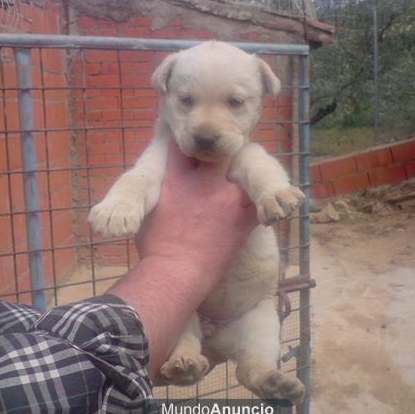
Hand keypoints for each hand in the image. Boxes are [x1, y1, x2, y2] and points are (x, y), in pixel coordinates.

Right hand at [135, 140, 257, 279]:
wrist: (173, 274)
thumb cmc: (154, 247)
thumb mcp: (147, 212)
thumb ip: (157, 194)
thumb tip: (154, 190)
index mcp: (176, 179)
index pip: (182, 145)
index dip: (189, 140)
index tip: (194, 142)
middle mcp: (202, 183)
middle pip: (220, 150)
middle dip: (224, 150)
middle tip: (229, 154)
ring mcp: (225, 199)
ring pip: (248, 172)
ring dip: (250, 174)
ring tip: (254, 175)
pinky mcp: (242, 219)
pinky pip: (261, 204)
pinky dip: (264, 203)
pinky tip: (267, 203)